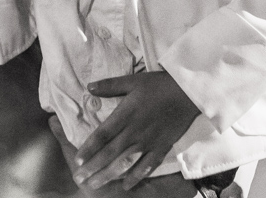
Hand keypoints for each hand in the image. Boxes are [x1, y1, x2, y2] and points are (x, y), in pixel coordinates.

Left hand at [73, 72, 200, 190]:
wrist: (188, 93)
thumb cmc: (159, 85)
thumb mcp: (133, 80)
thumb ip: (110, 85)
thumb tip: (89, 86)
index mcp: (126, 115)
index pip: (103, 135)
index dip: (89, 148)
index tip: (77, 160)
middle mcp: (135, 132)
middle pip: (110, 153)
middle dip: (93, 167)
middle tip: (80, 179)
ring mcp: (149, 142)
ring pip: (125, 163)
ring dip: (109, 175)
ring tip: (95, 184)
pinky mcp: (162, 148)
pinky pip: (147, 166)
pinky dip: (136, 177)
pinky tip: (126, 185)